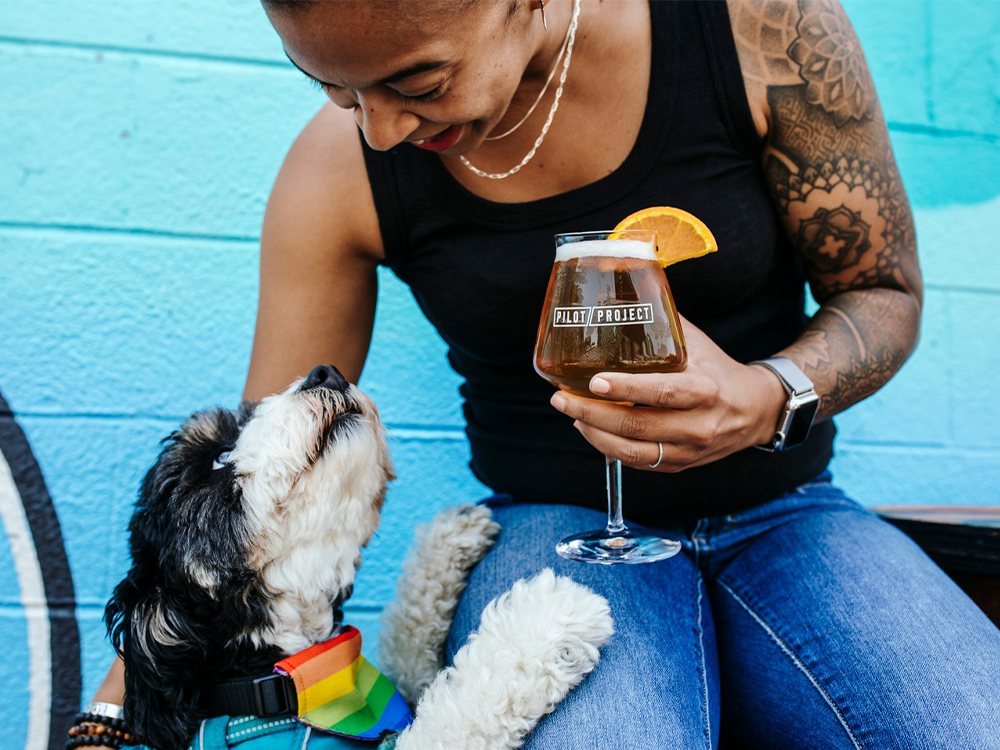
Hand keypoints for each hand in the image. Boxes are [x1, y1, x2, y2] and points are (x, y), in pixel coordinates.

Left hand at [548, 316, 787, 471]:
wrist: (754, 410)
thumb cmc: (715, 369)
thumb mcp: (695, 343)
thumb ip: (659, 322)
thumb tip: (616, 294)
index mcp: (704, 391)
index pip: (662, 392)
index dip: (626, 389)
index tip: (594, 381)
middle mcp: (698, 426)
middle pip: (637, 426)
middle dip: (591, 413)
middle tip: (561, 398)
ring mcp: (688, 451)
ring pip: (632, 452)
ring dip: (594, 434)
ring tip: (571, 414)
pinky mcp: (679, 466)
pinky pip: (638, 463)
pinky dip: (608, 447)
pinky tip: (591, 429)